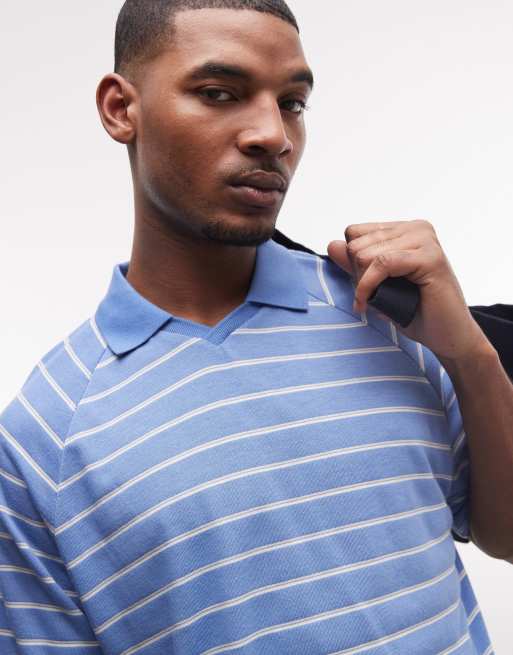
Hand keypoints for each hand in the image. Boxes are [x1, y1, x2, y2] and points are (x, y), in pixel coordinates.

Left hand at [327, 219, 489, 362]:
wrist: (447, 336)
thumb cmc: (416, 312)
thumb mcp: (377, 285)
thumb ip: (355, 264)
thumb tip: (332, 245)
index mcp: (405, 230)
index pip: (354, 233)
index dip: (352, 262)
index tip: (364, 286)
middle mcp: (416, 229)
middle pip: (356, 243)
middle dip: (357, 275)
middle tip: (375, 296)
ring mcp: (425, 240)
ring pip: (366, 254)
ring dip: (363, 283)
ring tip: (378, 300)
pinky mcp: (430, 257)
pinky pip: (382, 264)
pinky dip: (368, 286)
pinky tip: (368, 303)